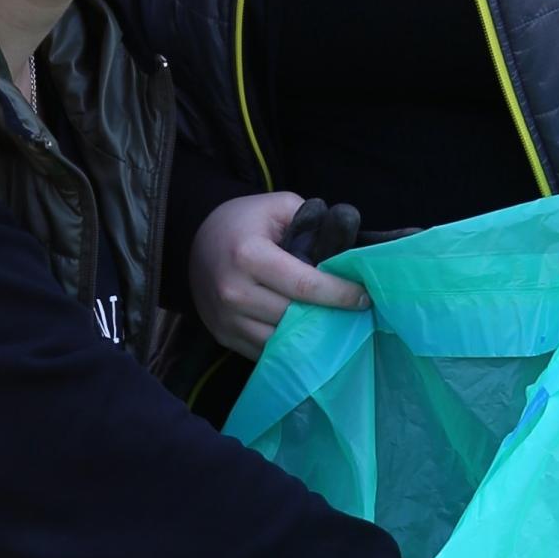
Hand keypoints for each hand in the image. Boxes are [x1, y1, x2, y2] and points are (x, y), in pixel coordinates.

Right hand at [189, 189, 371, 357]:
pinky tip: (308, 335)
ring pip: (282, 341)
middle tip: (357, 313)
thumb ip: (312, 222)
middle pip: (295, 317)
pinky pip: (265, 351)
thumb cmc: (242, 222)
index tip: (365, 297)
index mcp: (249, 256)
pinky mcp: (223, 336)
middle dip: (330, 316)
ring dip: (311, 336)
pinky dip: (289, 345)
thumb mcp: (276, 206)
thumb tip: (346, 251)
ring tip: (335, 325)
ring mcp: (226, 319)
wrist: (193, 242)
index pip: (305, 286)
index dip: (340, 294)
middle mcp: (234, 292)